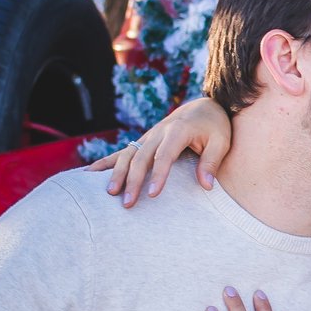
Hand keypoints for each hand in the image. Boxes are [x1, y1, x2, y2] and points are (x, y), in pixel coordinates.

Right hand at [104, 96, 233, 206]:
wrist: (205, 107)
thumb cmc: (216, 127)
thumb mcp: (222, 142)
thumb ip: (211, 162)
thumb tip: (205, 185)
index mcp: (177, 130)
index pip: (164, 155)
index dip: (158, 175)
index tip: (153, 195)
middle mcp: (159, 131)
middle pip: (141, 157)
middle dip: (133, 180)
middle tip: (128, 204)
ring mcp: (148, 136)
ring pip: (127, 154)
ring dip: (117, 173)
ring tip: (110, 194)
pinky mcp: (143, 141)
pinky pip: (122, 152)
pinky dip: (105, 163)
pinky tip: (89, 174)